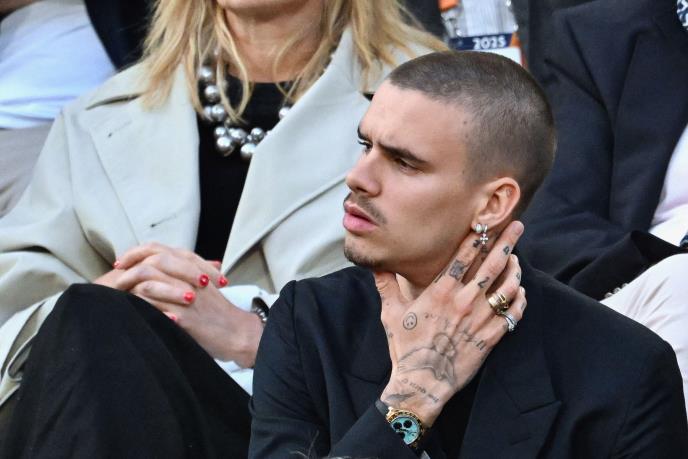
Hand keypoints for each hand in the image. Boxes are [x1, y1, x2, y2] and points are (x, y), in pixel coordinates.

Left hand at [94, 243, 261, 365]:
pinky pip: (155, 306)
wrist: (238, 333)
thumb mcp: (204, 288)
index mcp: (194, 268)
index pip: (159, 249)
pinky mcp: (186, 316)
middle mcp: (190, 277)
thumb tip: (156, 273)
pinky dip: (139, 306)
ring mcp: (188, 296)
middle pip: (152, 260)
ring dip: (129, 288)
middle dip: (128, 268)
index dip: (136, 253)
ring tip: (117, 295)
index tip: (121, 263)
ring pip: (149, 281)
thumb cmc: (219, 314)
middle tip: (114, 277)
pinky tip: (130, 310)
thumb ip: (185, 277)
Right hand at [377, 221, 525, 425]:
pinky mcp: (490, 338)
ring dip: (515, 270)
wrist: (422, 383)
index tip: (486, 222)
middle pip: (492, 265)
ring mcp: (479, 320)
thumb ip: (386, 285)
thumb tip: (375, 264)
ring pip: (506, 287)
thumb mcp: (391, 313)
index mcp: (441, 292)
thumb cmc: (405, 347)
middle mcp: (464, 302)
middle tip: (517, 226)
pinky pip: (513, 314)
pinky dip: (520, 301)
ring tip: (517, 259)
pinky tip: (521, 292)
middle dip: (506, 242)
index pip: (464, 256)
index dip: (477, 237)